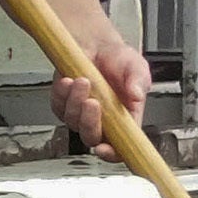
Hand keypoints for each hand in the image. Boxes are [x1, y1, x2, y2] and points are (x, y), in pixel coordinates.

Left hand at [50, 26, 154, 145]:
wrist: (98, 45)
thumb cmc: (119, 60)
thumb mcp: (137, 67)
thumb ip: (138, 81)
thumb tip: (136, 95)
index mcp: (125, 119)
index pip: (120, 147)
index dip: (112, 153)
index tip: (104, 148)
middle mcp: (103, 120)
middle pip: (91, 137)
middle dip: (89, 122)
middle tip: (93, 101)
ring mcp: (81, 114)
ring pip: (73, 121)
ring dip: (76, 101)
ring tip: (84, 80)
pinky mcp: (63, 104)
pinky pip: (58, 105)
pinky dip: (62, 92)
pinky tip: (69, 79)